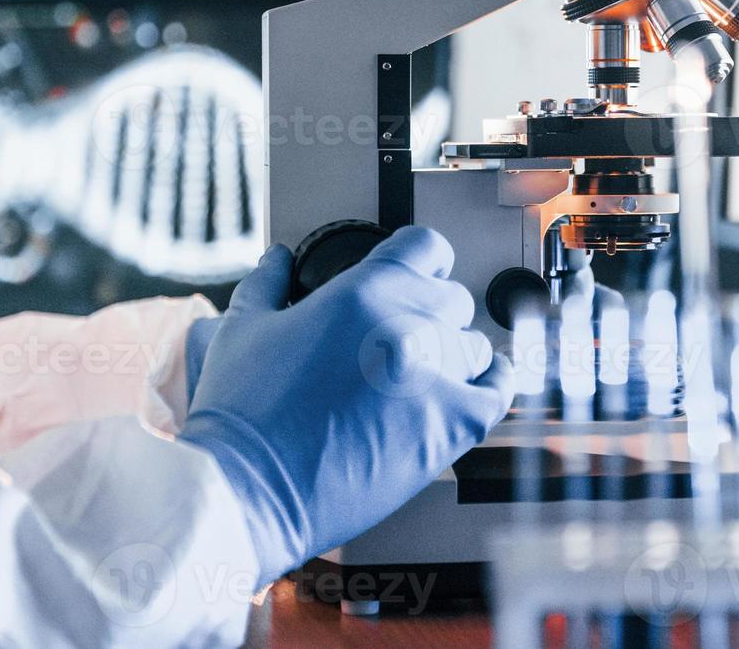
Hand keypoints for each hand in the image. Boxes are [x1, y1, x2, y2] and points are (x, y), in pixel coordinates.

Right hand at [179, 227, 513, 581]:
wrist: (248, 492)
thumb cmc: (241, 415)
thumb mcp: (242, 329)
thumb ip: (267, 282)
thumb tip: (278, 258)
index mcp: (364, 291)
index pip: (426, 246)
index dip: (423, 259)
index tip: (418, 273)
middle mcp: (408, 324)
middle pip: (452, 298)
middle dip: (429, 314)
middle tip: (403, 340)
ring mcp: (437, 375)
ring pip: (474, 345)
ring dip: (454, 355)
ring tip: (423, 376)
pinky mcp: (452, 425)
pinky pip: (497, 391)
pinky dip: (491, 385)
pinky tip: (477, 386)